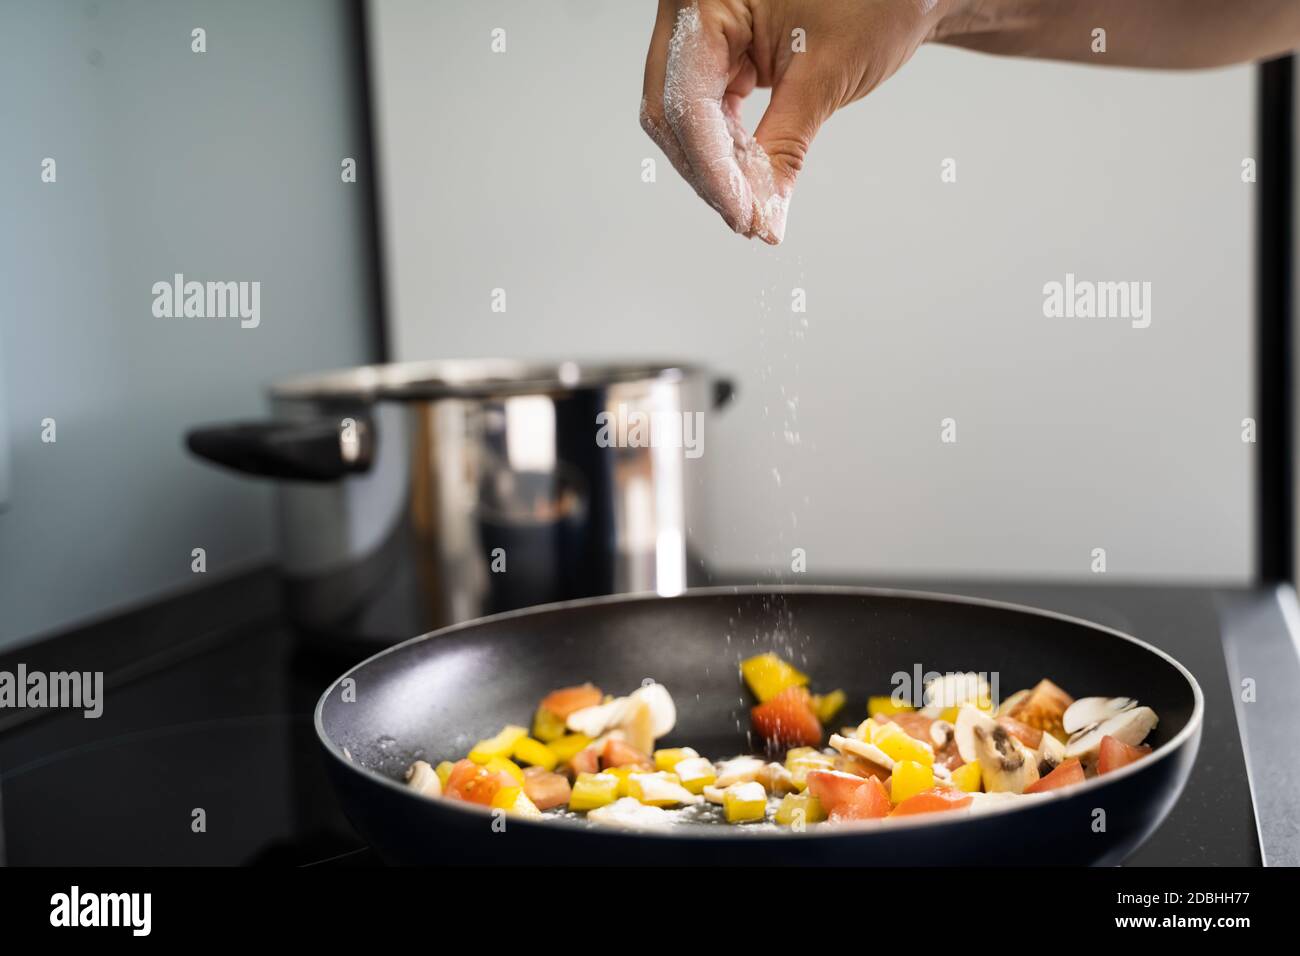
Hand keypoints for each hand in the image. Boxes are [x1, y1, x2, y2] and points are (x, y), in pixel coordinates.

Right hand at [640, 0, 953, 243]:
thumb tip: (762, 213)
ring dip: (717, 166)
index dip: (712, 167)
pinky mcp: (722, 46)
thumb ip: (783, 147)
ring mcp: (703, 26)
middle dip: (710, 172)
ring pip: (685, 114)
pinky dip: (729, 145)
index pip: (687, 98)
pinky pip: (708, 105)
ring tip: (753, 206)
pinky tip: (750, 177)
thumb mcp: (825, 75)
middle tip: (747, 220)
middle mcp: (692, 8)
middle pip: (673, 109)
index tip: (741, 215)